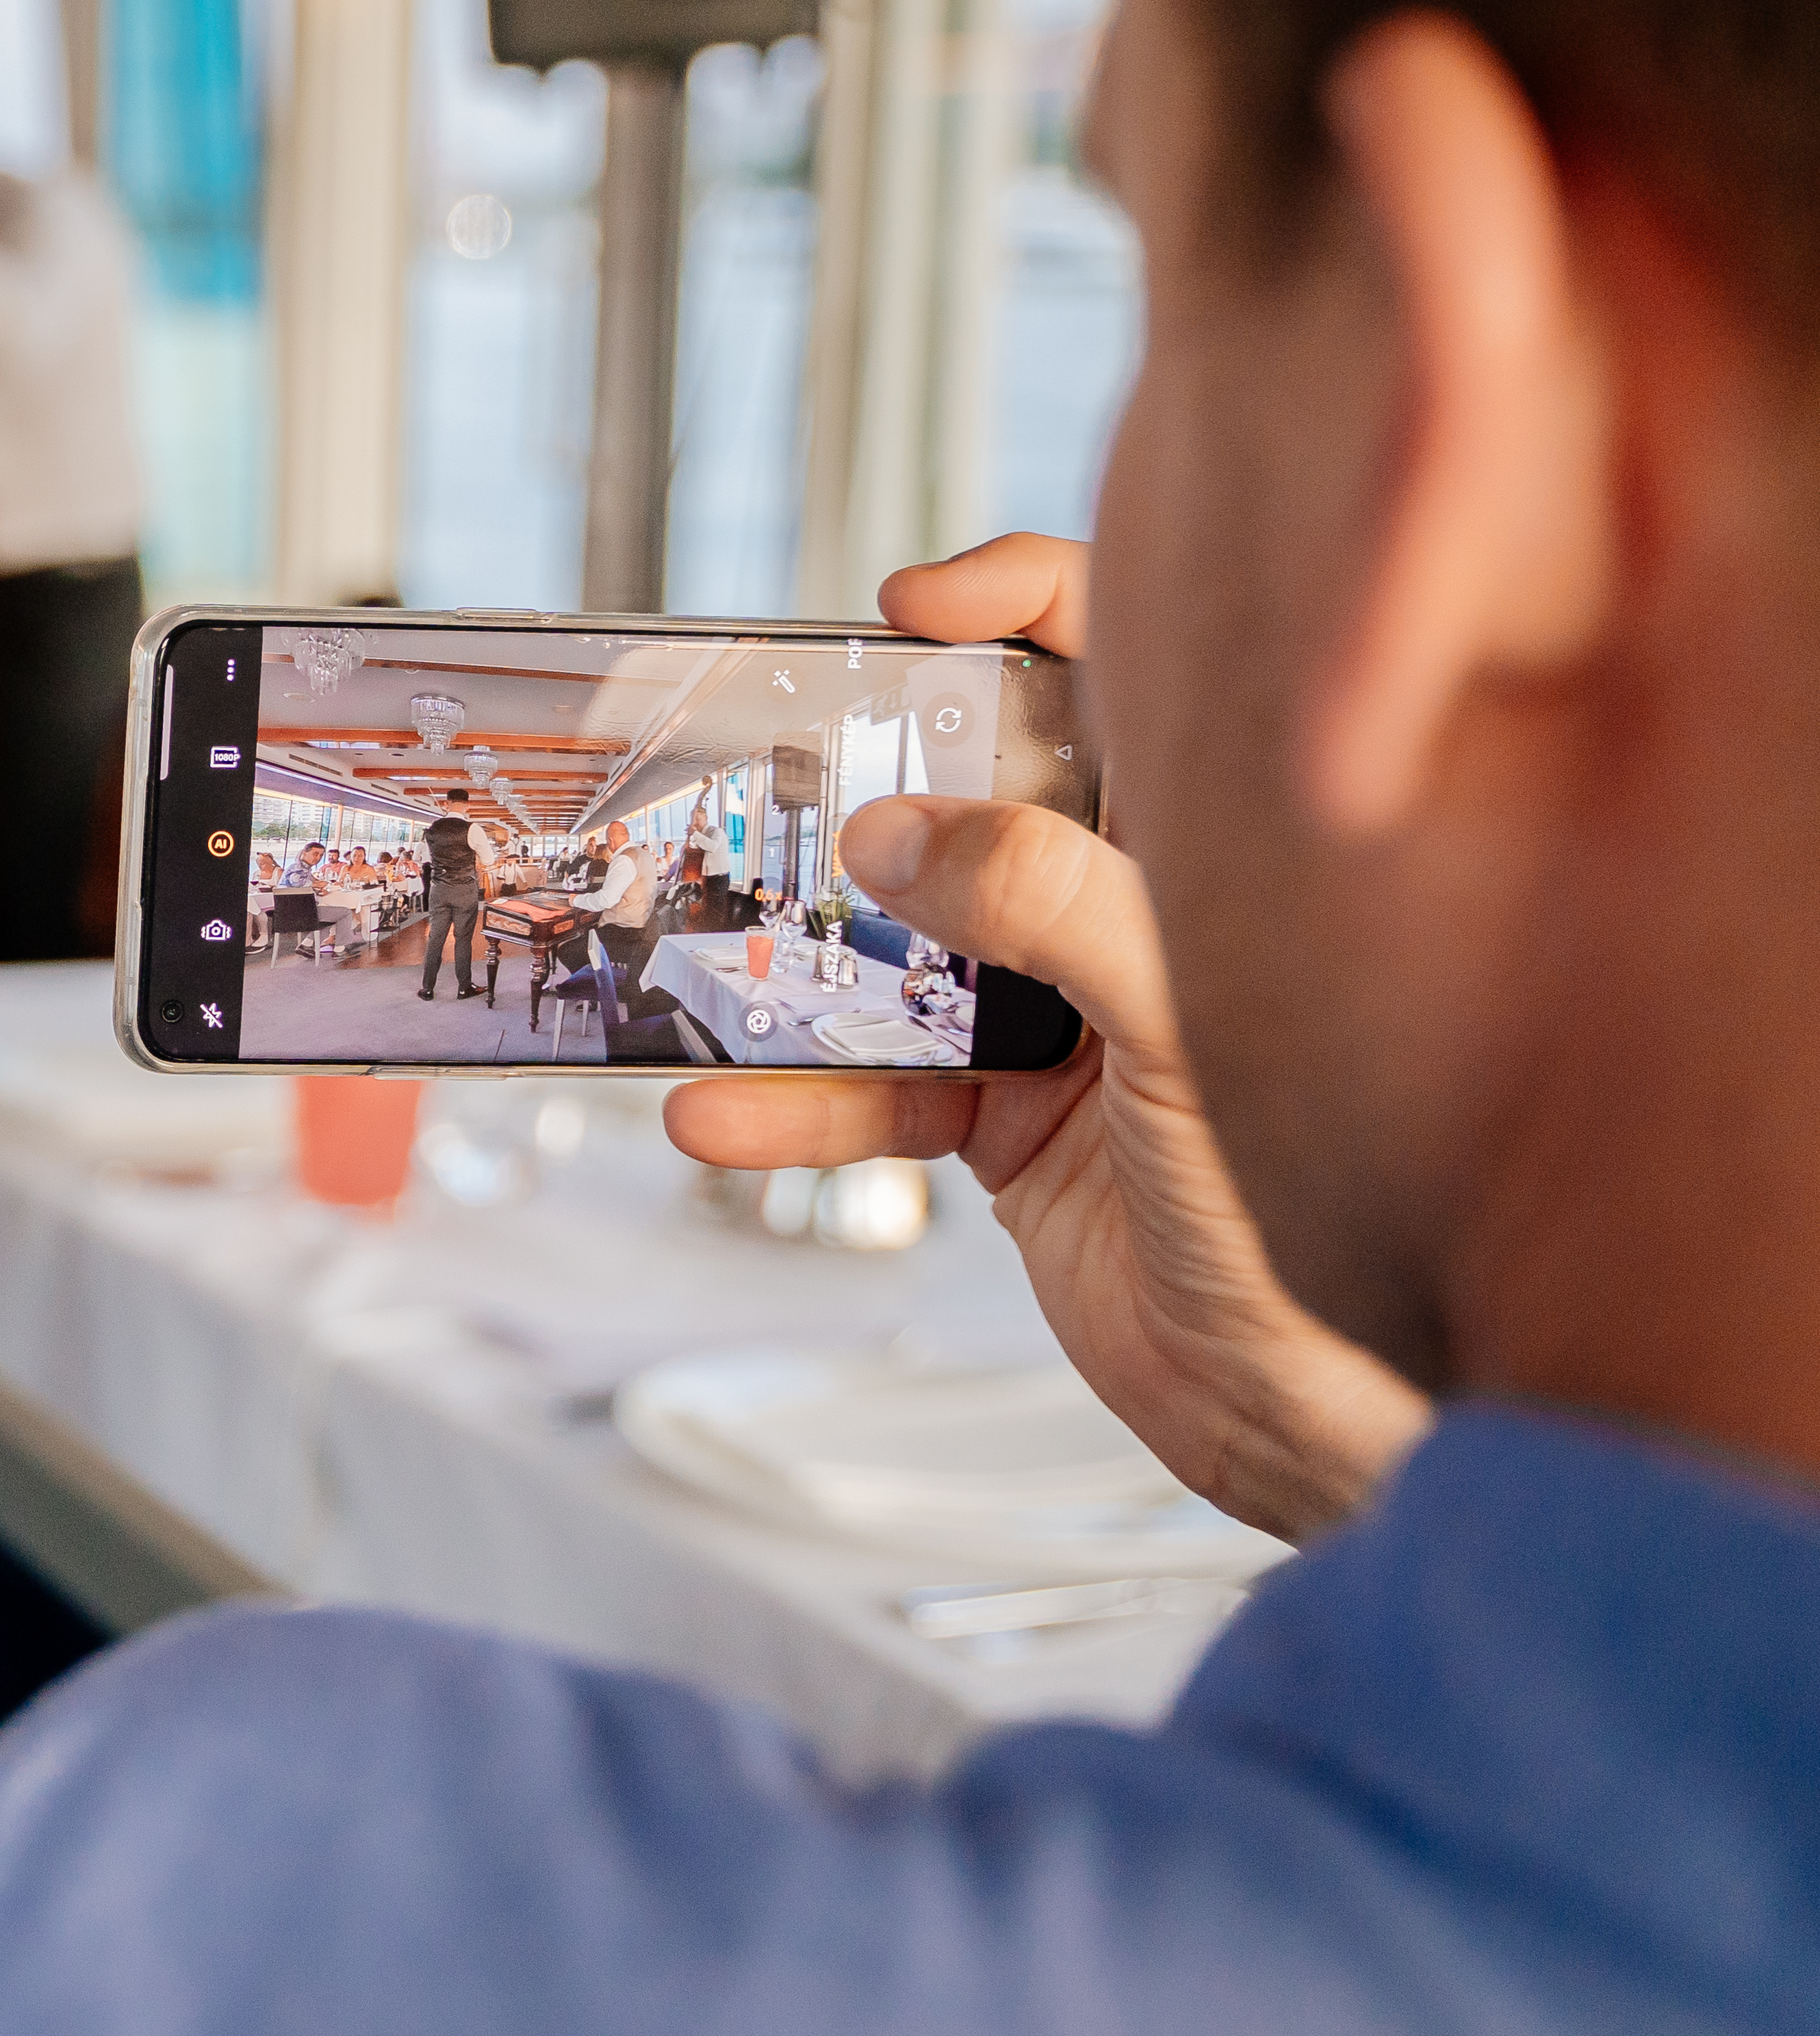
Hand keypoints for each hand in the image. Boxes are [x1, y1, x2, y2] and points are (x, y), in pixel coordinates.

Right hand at [661, 536, 1430, 1542]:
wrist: (1318, 1428)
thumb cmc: (1326, 1223)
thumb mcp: (1188, 1030)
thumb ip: (1051, 904)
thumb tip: (900, 832)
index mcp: (1222, 853)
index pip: (1128, 667)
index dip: (1020, 607)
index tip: (907, 614)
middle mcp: (1140, 915)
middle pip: (981, 792)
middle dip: (862, 784)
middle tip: (766, 786)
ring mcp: (1069, 1016)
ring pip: (904, 949)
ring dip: (796, 967)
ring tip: (709, 965)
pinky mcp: (1013, 1120)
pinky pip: (877, 1085)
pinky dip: (795, 1103)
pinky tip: (725, 1111)